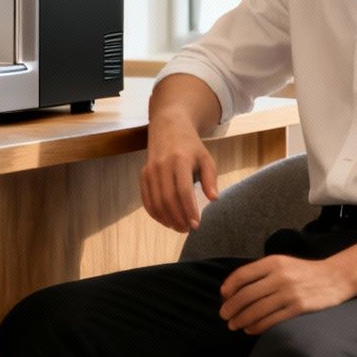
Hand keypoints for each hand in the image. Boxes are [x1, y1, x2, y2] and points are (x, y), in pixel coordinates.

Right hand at [140, 112, 216, 231]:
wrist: (168, 127)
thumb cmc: (191, 146)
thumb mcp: (206, 158)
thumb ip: (210, 178)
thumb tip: (213, 199)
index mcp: (180, 160)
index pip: (183, 190)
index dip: (189, 210)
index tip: (196, 225)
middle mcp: (162, 165)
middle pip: (167, 199)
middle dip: (178, 218)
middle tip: (188, 229)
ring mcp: (150, 170)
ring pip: (155, 201)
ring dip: (166, 218)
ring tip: (178, 227)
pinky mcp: (143, 175)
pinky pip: (146, 199)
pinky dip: (155, 213)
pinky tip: (165, 220)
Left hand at [218, 255, 356, 334]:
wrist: (335, 277)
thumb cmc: (303, 272)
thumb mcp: (282, 263)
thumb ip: (260, 273)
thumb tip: (233, 289)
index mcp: (273, 262)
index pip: (242, 275)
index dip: (228, 287)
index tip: (223, 297)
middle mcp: (280, 276)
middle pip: (246, 295)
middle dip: (231, 308)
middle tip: (224, 316)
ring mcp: (290, 293)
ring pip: (257, 310)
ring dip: (241, 320)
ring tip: (234, 325)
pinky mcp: (299, 308)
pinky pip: (272, 320)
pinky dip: (257, 326)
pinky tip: (250, 329)